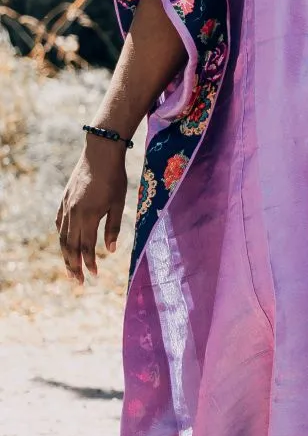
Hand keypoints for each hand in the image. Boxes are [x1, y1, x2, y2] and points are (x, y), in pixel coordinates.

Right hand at [56, 137, 129, 283]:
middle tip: (78, 282)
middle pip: (70, 246)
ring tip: (70, 269)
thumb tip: (109, 251)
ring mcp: (66, 207)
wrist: (100, 153)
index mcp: (89, 215)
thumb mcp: (119, 204)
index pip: (86, 247)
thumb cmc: (115, 178)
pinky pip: (59, 224)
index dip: (90, 263)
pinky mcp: (64, 201)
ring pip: (62, 237)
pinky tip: (66, 245)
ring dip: (65, 255)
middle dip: (74, 266)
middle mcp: (73, 213)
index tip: (95, 275)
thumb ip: (114, 228)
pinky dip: (62, 237)